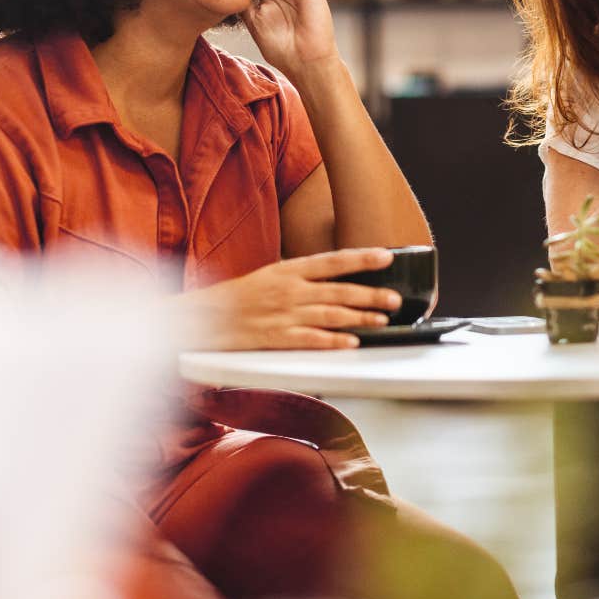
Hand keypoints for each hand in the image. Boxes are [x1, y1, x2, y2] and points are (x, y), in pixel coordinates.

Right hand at [184, 248, 402, 350]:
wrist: (202, 317)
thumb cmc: (237, 297)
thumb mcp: (270, 276)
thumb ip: (301, 278)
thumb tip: (334, 278)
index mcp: (288, 270)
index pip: (333, 261)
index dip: (362, 259)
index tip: (387, 257)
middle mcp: (290, 290)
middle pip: (339, 290)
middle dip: (372, 294)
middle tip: (396, 298)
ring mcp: (284, 314)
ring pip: (332, 315)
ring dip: (361, 317)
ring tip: (382, 320)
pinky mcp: (277, 338)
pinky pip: (312, 340)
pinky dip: (334, 341)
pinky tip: (352, 342)